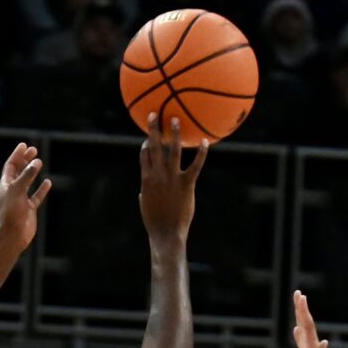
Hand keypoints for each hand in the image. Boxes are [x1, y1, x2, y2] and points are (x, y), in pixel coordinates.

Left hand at [0, 141, 50, 253]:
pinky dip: (42, 189)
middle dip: (25, 160)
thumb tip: (37, 161)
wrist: (13, 235)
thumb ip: (28, 175)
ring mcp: (21, 200)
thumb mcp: (18, 190)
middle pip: (19, 171)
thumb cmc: (12, 212)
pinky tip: (48, 182)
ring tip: (39, 162)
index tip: (24, 145)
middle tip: (33, 150)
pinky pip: (37, 196)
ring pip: (28, 182)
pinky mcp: (29, 209)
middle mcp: (13, 191)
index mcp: (6, 185)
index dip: (17, 155)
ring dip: (33, 172)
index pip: (11, 165)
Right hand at [136, 112, 204, 243]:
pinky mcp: (186, 184)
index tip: (149, 136)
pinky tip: (205, 142)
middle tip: (154, 114)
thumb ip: (144, 194)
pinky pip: (195, 165)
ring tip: (176, 119)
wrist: (166, 233)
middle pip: (154, 147)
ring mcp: (172, 178)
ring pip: (173, 151)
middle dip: (154, 129)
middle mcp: (158, 175)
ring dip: (175, 134)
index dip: (146, 144)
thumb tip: (142, 191)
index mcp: (146, 179)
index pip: (144, 155)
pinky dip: (201, 154)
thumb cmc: (155, 222)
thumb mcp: (146, 205)